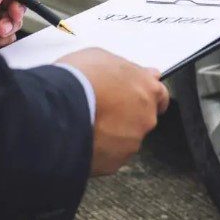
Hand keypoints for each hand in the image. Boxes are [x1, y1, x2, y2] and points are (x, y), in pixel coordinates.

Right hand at [59, 48, 169, 175]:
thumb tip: (129, 71)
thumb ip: (124, 68)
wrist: (59, 109)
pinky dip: (99, 150)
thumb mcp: (102, 57)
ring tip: (87, 123)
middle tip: (103, 108)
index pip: (160, 95)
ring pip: (125, 138)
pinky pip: (109, 156)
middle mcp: (146, 117)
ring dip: (112, 133)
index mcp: (147, 89)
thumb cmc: (79, 79)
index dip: (145, 95)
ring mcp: (131, 141)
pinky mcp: (115, 162)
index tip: (136, 96)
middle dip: (126, 115)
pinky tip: (83, 138)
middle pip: (142, 118)